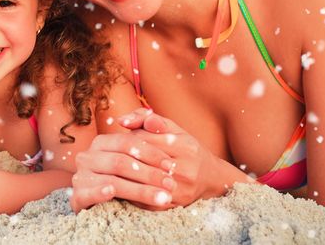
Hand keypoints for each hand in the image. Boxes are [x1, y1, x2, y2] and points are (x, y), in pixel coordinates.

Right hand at [70, 115, 176, 211]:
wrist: (100, 204)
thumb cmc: (124, 177)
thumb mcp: (134, 157)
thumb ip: (145, 134)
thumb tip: (152, 118)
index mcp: (101, 143)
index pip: (127, 142)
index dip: (151, 153)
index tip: (170, 166)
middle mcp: (87, 157)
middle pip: (120, 162)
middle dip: (149, 174)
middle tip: (171, 184)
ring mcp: (80, 177)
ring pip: (111, 181)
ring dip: (139, 190)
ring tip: (162, 198)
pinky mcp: (77, 197)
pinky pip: (87, 194)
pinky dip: (99, 192)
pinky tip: (112, 192)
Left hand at [121, 109, 249, 207]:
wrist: (210, 177)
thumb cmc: (186, 149)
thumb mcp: (172, 129)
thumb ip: (147, 119)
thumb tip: (122, 120)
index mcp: (185, 146)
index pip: (144, 139)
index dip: (128, 139)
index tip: (122, 141)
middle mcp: (185, 169)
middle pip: (141, 160)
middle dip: (124, 157)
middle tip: (114, 156)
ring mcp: (180, 189)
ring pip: (141, 181)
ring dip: (123, 175)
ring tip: (114, 170)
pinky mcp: (173, 204)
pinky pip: (144, 198)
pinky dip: (130, 191)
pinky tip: (122, 185)